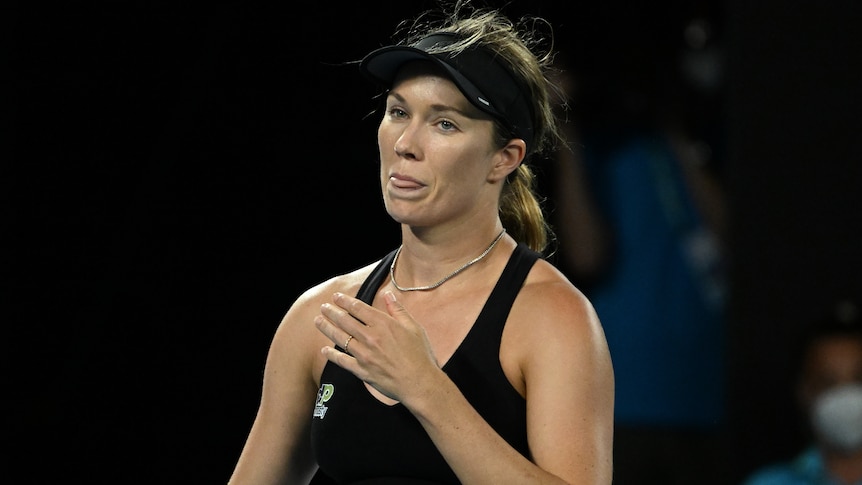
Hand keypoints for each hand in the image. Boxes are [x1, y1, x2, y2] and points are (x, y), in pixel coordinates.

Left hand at [314, 291, 440, 402]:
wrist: (419, 382)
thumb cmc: (419, 354)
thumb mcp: (413, 327)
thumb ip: (398, 310)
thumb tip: (388, 294)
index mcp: (383, 324)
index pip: (358, 308)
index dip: (345, 301)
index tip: (336, 297)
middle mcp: (371, 337)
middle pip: (345, 321)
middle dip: (332, 312)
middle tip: (324, 307)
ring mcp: (364, 354)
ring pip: (340, 338)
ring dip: (327, 328)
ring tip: (318, 321)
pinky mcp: (362, 370)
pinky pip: (342, 361)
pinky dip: (332, 355)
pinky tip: (324, 350)